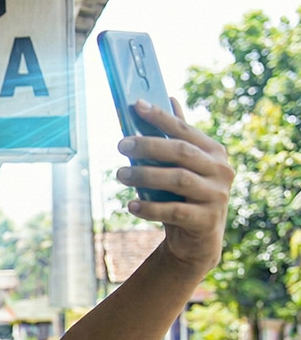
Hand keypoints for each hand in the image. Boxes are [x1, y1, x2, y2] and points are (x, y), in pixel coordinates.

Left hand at [116, 97, 234, 276]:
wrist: (198, 240)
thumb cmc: (185, 196)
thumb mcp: (183, 166)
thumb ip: (177, 137)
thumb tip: (169, 99)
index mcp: (214, 152)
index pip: (184, 130)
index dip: (161, 117)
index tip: (136, 105)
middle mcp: (220, 171)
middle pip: (181, 152)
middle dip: (149, 146)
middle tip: (121, 144)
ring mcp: (217, 196)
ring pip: (178, 180)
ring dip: (145, 176)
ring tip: (119, 175)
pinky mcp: (206, 220)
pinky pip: (174, 211)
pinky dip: (150, 208)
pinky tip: (131, 205)